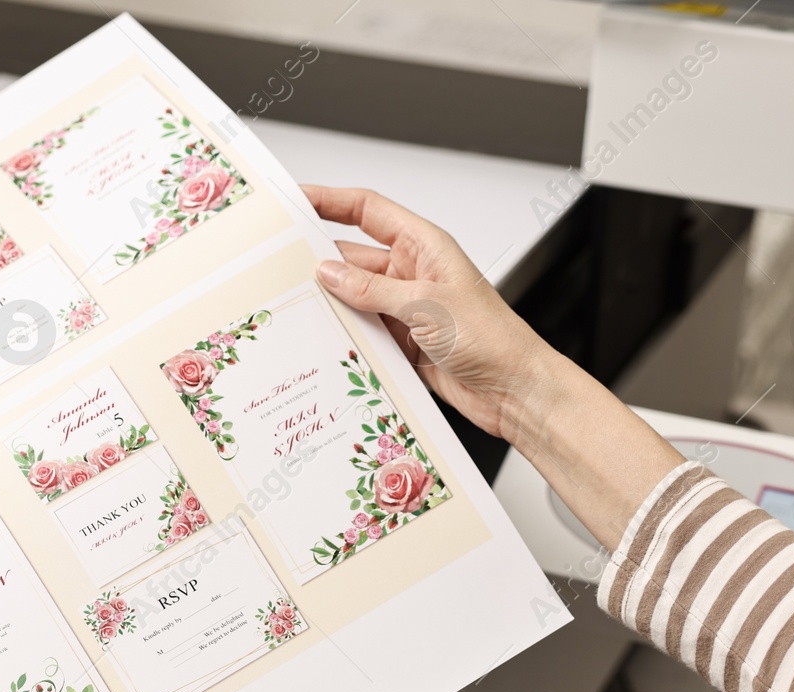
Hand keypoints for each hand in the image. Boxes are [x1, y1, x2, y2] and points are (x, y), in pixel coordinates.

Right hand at [304, 185, 683, 550]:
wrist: (514, 390)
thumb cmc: (493, 338)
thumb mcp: (426, 306)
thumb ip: (372, 289)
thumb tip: (328, 272)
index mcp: (424, 246)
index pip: (368, 211)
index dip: (330, 200)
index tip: (295, 199)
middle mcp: (412, 273)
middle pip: (353, 257)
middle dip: (319, 260)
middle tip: (279, 264)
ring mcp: (405, 309)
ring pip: (353, 298)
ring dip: (331, 305)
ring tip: (296, 308)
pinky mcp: (402, 342)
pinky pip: (363, 333)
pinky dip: (344, 337)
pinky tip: (323, 342)